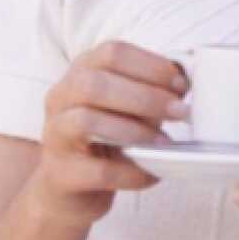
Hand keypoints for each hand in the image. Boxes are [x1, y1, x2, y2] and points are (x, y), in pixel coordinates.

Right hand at [26, 40, 188, 228]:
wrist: (69, 187)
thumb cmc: (109, 133)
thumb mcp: (130, 104)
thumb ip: (151, 88)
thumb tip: (185, 82)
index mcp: (83, 69)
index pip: (112, 53)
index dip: (150, 64)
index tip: (181, 83)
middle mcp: (61, 96)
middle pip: (96, 84)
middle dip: (146, 97)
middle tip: (180, 111)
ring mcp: (53, 134)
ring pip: (87, 122)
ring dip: (135, 131)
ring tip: (165, 142)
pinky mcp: (58, 173)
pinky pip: (97, 169)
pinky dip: (130, 170)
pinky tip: (151, 172)